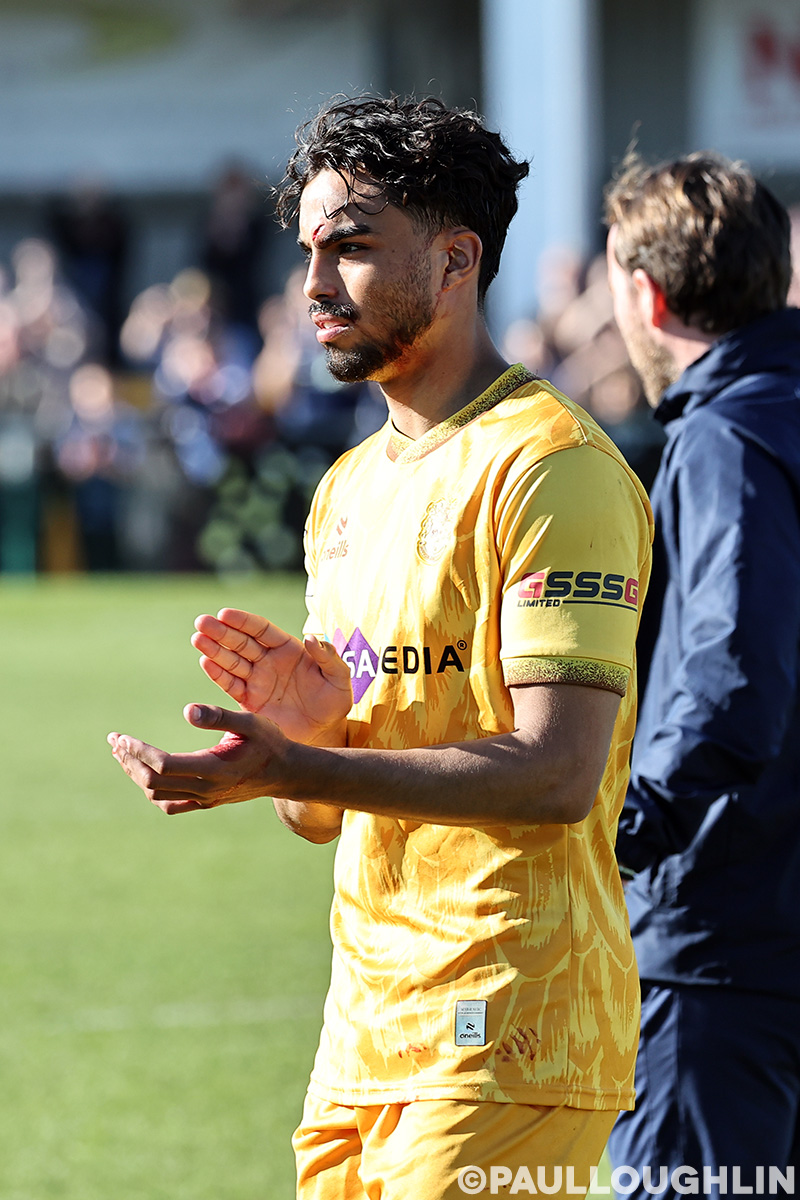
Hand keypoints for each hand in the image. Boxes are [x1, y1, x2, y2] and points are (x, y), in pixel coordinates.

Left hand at [108, 702, 289, 815]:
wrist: (287, 772)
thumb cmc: (270, 742)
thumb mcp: (250, 721)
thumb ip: (219, 716)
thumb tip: (186, 710)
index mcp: (213, 768)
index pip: (163, 765)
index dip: (139, 752)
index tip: (122, 737)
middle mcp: (206, 789)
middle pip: (153, 782)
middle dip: (129, 761)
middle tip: (115, 741)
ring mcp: (205, 799)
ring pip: (157, 795)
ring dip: (137, 774)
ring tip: (123, 754)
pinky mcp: (206, 802)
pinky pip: (171, 804)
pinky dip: (153, 791)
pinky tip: (145, 774)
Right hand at [191, 609, 351, 744]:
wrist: (323, 733)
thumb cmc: (333, 702)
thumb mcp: (339, 679)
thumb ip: (329, 658)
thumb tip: (312, 638)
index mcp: (288, 649)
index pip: (261, 630)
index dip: (243, 621)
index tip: (224, 614)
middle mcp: (268, 661)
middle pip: (241, 642)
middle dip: (221, 632)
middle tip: (201, 622)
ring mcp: (257, 680)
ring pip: (232, 661)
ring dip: (214, 650)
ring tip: (197, 639)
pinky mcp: (249, 700)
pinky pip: (231, 685)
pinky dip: (218, 674)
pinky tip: (205, 662)